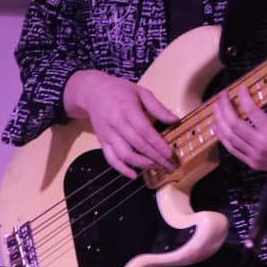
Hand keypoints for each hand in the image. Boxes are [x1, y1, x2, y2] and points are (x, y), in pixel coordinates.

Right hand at [63, 70, 177, 178]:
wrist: (92, 91)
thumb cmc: (119, 90)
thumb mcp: (141, 92)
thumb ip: (158, 107)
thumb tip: (174, 119)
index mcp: (127, 109)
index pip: (144, 130)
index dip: (158, 144)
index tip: (170, 153)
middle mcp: (116, 123)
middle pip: (138, 145)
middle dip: (155, 157)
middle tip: (170, 165)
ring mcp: (108, 134)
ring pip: (124, 154)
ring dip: (141, 164)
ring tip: (156, 167)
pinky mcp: (102, 141)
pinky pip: (110, 158)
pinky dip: (121, 169)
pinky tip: (133, 175)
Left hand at [213, 84, 266, 181]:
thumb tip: (262, 88)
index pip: (251, 111)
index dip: (243, 97)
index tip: (240, 87)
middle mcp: (262, 145)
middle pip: (234, 124)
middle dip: (225, 107)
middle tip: (222, 95)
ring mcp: (255, 156)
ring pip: (230, 137)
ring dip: (220, 121)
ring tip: (216, 108)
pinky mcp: (252, 163)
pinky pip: (232, 149)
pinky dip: (222, 137)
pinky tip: (217, 127)